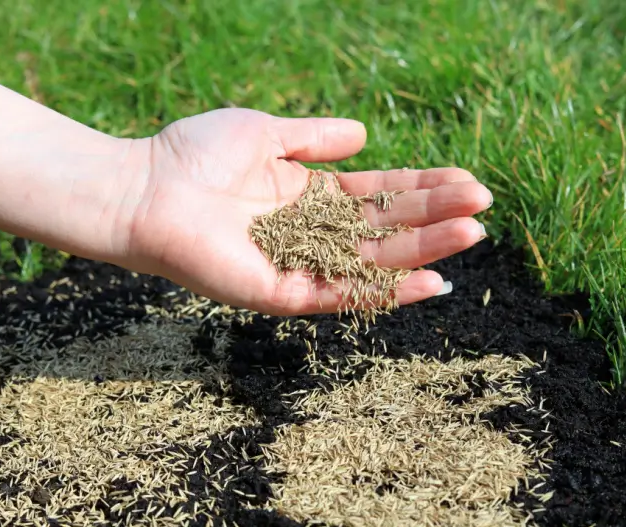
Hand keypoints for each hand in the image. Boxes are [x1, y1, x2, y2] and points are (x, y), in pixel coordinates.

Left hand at [119, 108, 492, 315]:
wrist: (142, 188)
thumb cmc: (194, 154)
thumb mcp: (265, 132)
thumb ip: (314, 138)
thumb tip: (365, 135)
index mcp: (309, 197)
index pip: (379, 194)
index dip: (421, 187)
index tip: (465, 181)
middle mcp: (310, 234)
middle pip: (385, 228)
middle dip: (434, 216)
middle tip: (483, 207)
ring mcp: (299, 265)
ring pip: (373, 261)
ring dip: (424, 250)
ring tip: (471, 234)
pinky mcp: (282, 292)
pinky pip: (342, 294)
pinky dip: (386, 289)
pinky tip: (429, 278)